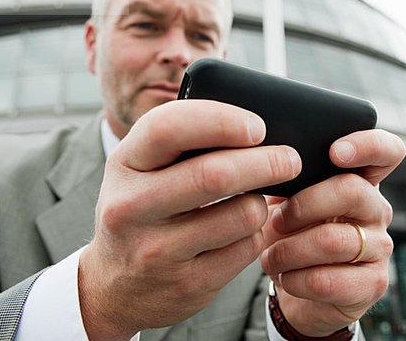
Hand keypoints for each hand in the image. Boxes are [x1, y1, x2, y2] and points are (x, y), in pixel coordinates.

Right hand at [78, 100, 301, 340]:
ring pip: (243, 214)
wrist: (114, 286)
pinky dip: (257, 234)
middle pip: (216, 174)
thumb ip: (182, 143)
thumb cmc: (142, 211)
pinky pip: (247, 248)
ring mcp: (158, 251)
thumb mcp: (143, 170)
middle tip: (290, 159)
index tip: (258, 126)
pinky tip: (243, 231)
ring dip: (261, 203)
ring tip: (256, 200)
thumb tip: (253, 126)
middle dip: (267, 162)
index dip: (221, 121)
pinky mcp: (187, 285)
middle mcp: (132, 207)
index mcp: (124, 164)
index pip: (168, 127)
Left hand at [261, 129, 404, 336]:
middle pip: (351, 190)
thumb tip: (267, 162)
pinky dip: (296, 279)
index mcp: (360, 181)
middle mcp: (377, 210)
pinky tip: (285, 277)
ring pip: (332, 240)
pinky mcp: (372, 284)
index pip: (387, 151)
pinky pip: (329, 280)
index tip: (335, 152)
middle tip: (276, 220)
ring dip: (289, 250)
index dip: (367, 145)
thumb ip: (288, 179)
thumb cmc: (291, 235)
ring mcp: (380, 247)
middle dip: (303, 204)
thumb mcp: (287, 201)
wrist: (296, 287)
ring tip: (270, 255)